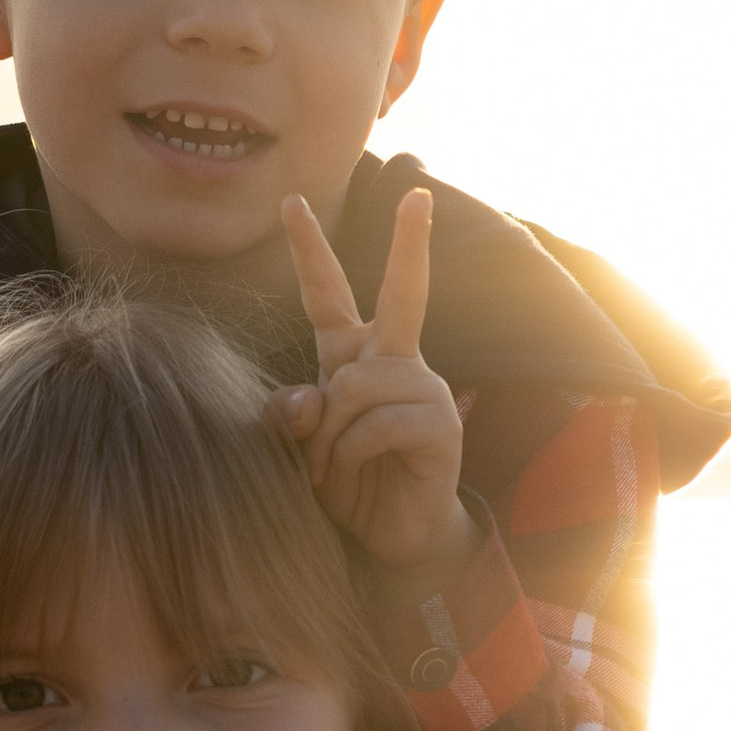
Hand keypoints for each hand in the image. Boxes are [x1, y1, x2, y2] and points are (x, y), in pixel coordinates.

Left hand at [275, 184, 478, 578]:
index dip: (309, 252)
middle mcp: (395, 363)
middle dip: (410, 244)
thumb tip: (308, 400)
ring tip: (334, 470)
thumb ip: (290, 419)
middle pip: (401, 294)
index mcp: (355, 358)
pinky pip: (377, 424)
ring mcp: (424, 390)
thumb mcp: (302, 450)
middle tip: (418, 194)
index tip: (291, 202)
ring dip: (331, 437)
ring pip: (357, 386)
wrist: (392, 536)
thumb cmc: (349, 484)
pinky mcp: (440, 425)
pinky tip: (359, 474)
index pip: (328, 297)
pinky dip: (352, 455)